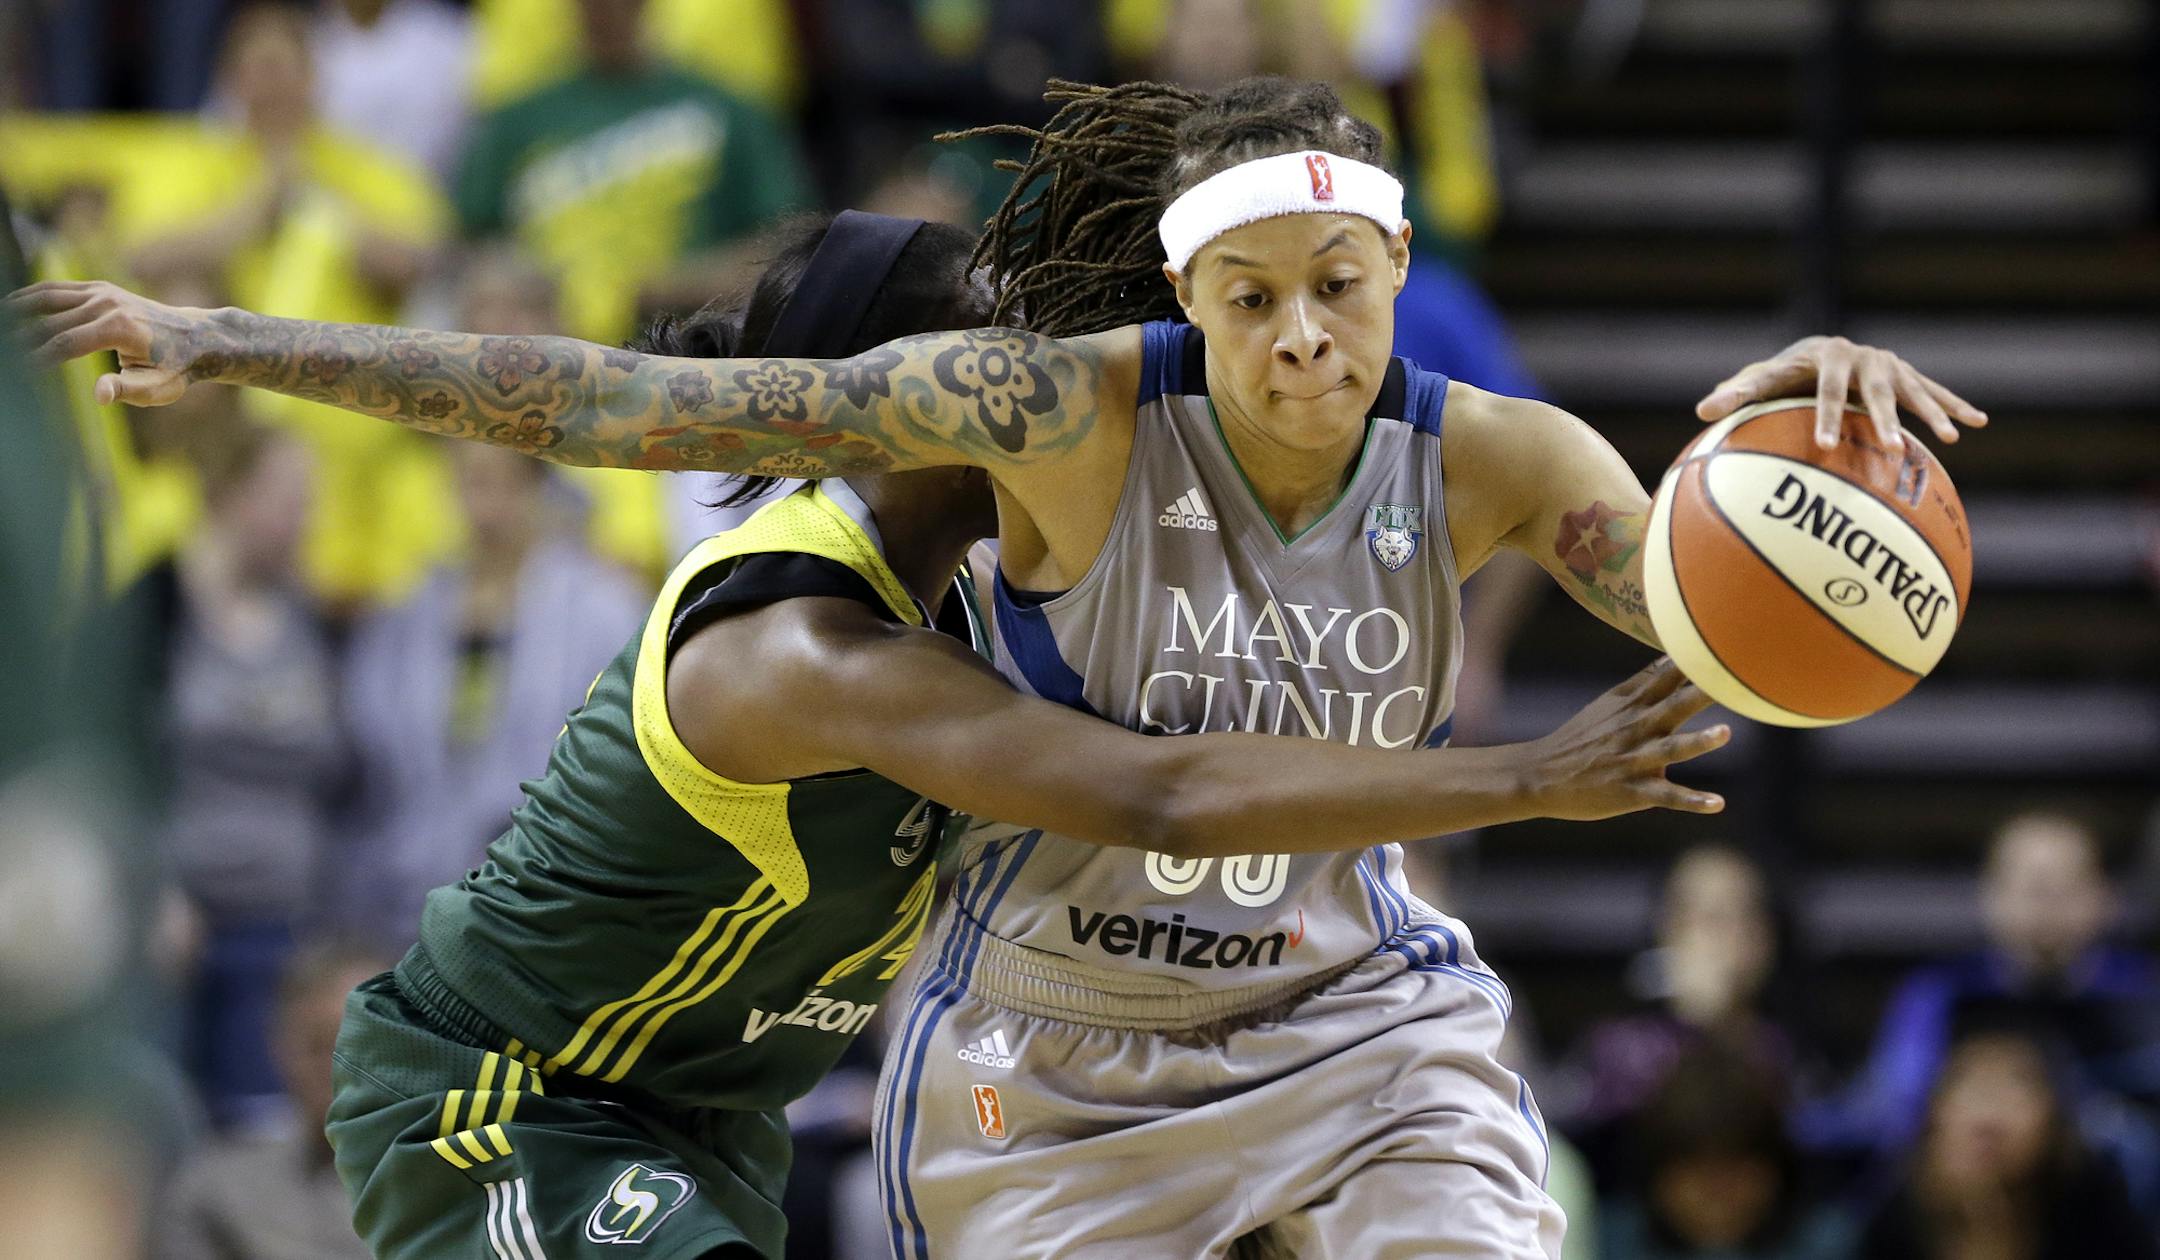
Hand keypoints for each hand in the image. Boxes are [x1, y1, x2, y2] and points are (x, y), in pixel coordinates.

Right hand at [7, 280, 202, 405]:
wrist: (196, 337)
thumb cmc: (176, 369)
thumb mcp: (158, 388)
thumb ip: (127, 390)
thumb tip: (100, 394)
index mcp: (119, 328)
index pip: (64, 343)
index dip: (35, 357)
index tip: (17, 372)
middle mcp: (107, 304)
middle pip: (49, 322)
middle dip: (19, 337)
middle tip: (3, 357)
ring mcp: (102, 292)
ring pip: (46, 298)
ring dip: (16, 310)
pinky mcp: (98, 288)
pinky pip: (56, 289)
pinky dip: (30, 296)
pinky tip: (10, 306)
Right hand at [1520, 657, 1729, 819]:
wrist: (1542, 774)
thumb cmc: (1582, 736)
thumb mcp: (1610, 703)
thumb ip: (1644, 681)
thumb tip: (1673, 654)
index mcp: (1633, 704)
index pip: (1668, 675)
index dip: (1696, 659)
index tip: (1726, 639)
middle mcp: (1636, 728)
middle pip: (1674, 706)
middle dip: (1704, 692)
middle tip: (1734, 676)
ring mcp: (1633, 760)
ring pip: (1670, 750)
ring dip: (1697, 742)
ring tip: (1724, 733)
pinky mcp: (1632, 791)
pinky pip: (1665, 796)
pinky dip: (1691, 801)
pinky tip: (1717, 804)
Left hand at [1694, 334, 1986, 451]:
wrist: (1816, 351)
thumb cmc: (1781, 376)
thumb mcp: (1759, 382)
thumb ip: (1735, 394)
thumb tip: (1700, 412)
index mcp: (1825, 358)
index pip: (1825, 390)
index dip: (1827, 417)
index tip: (1826, 447)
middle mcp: (1862, 358)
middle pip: (1878, 391)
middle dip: (1888, 419)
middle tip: (1895, 449)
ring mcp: (1888, 365)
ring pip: (1914, 391)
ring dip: (1933, 414)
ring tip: (1951, 440)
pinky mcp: (1906, 375)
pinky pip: (1935, 392)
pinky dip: (1956, 406)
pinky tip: (1979, 424)